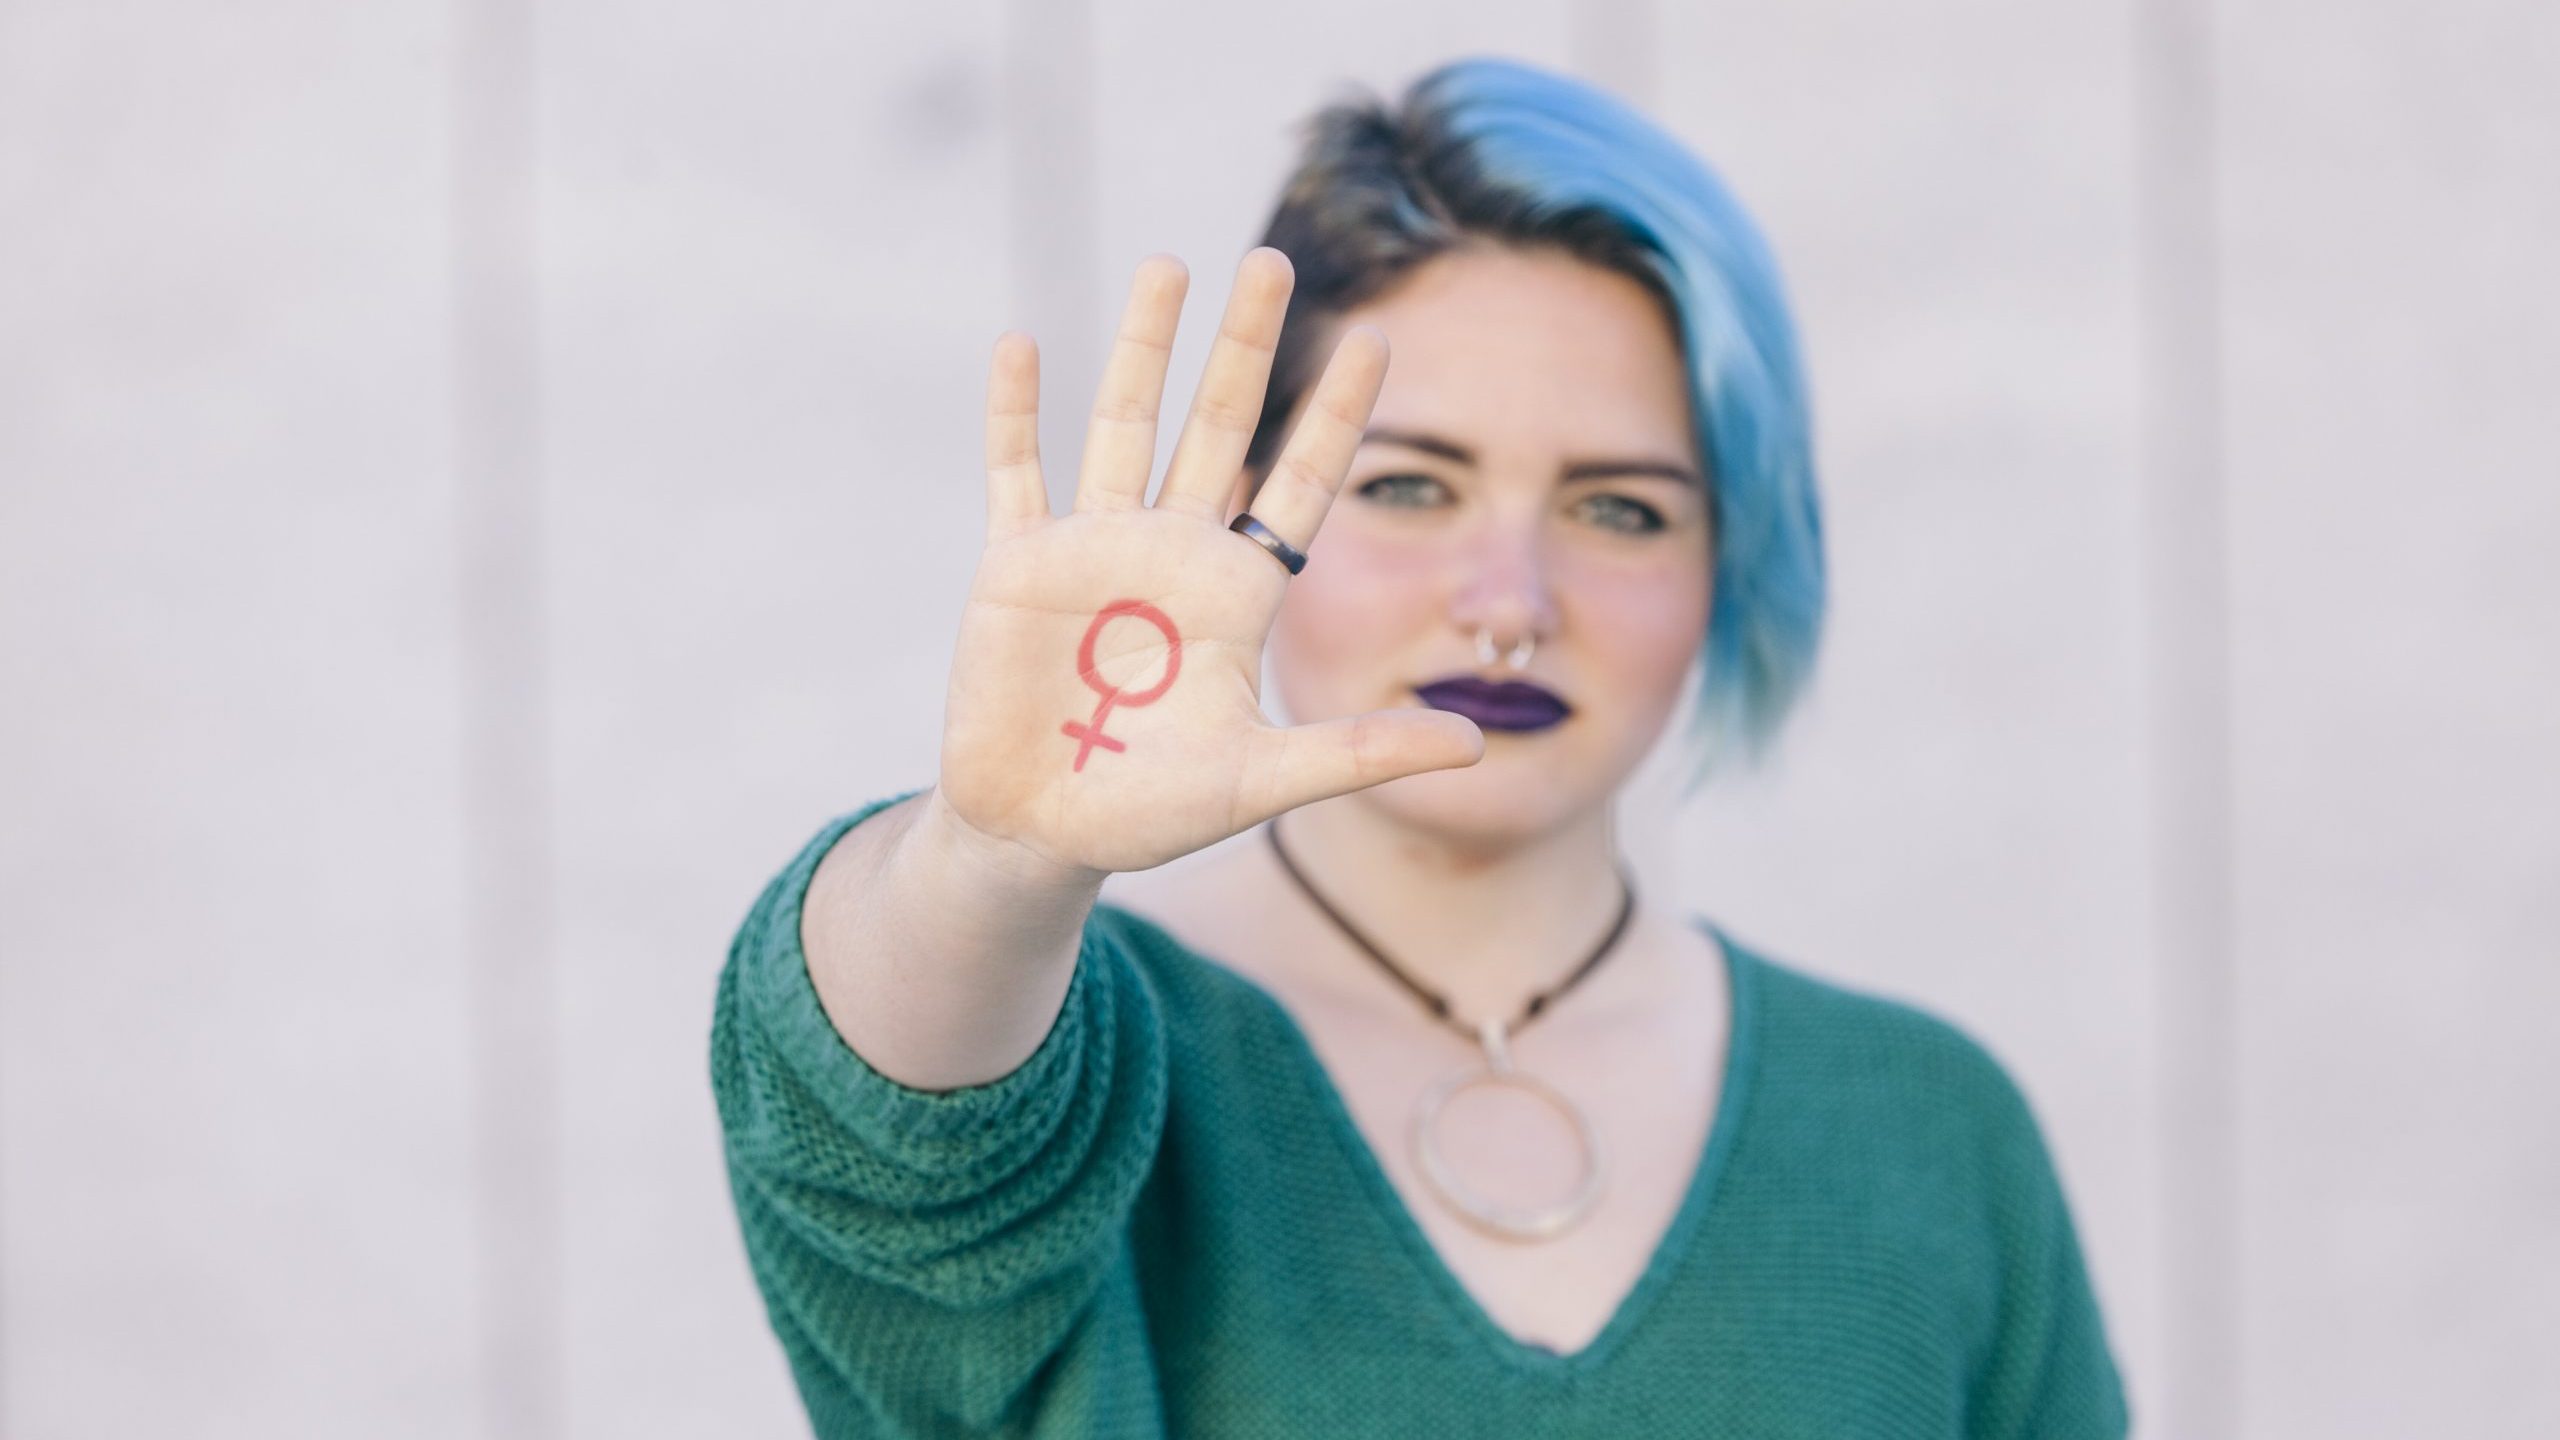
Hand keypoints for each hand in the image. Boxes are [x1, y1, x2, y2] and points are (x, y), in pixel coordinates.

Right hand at [930, 247, 1484, 877]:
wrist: (1040, 835)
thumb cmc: (1153, 811)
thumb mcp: (1264, 781)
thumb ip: (1362, 754)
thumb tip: (1479, 747)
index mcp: (1239, 592)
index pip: (1304, 482)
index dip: (1338, 413)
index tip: (1379, 337)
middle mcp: (1173, 551)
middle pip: (1219, 427)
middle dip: (1246, 345)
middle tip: (1271, 260)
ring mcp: (1095, 549)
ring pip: (1125, 424)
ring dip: (1143, 347)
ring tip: (1169, 266)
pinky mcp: (1018, 566)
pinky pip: (1018, 472)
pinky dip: (1016, 412)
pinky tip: (1021, 342)